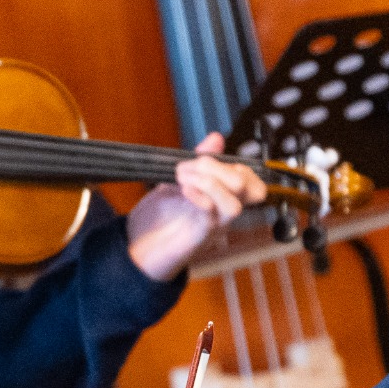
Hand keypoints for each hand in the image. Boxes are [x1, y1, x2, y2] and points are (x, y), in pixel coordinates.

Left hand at [125, 133, 267, 279]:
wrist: (136, 249)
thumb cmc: (160, 217)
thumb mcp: (180, 180)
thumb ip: (200, 160)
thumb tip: (217, 138)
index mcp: (223, 198)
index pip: (252, 180)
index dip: (233, 164)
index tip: (201, 158)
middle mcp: (224, 214)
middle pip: (250, 189)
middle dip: (218, 168)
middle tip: (188, 168)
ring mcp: (213, 228)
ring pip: (235, 205)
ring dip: (208, 182)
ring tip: (183, 179)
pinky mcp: (197, 238)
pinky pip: (210, 216)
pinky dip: (198, 196)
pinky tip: (183, 190)